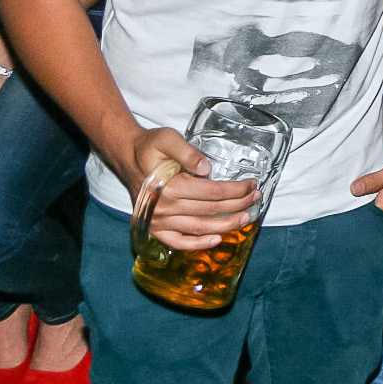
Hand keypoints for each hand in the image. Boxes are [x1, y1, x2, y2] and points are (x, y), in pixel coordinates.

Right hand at [120, 127, 258, 250]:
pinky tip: (216, 239)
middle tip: (256, 198)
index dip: (236, 190)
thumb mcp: (167, 139)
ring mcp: (158, 221)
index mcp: (169, 187)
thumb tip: (206, 168)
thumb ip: (186, 152)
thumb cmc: (149, 147)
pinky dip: (197, 244)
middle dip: (238, 205)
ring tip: (246, 218)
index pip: (212, 192)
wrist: (127, 157)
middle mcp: (163, 208)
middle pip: (210, 210)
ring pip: (199, 228)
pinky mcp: (154, 228)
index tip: (252, 184)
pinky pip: (178, 242)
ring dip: (226, 225)